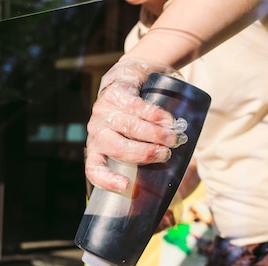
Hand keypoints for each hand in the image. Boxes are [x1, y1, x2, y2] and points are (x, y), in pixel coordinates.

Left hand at [85, 58, 186, 191]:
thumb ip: (146, 156)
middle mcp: (96, 132)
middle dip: (144, 153)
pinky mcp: (114, 93)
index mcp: (97, 149)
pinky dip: (154, 115)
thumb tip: (172, 174)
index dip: (107, 180)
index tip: (126, 186)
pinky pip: (134, 106)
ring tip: (173, 137)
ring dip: (154, 134)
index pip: (94, 169)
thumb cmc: (135, 119)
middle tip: (165, 154)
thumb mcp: (135, 140)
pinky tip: (167, 120)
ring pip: (128, 127)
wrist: (128, 79)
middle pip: (117, 148)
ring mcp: (102, 111)